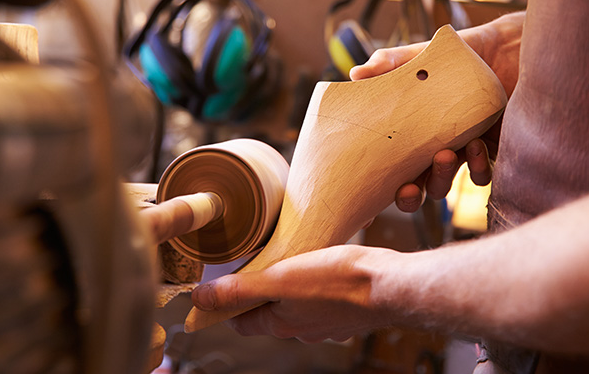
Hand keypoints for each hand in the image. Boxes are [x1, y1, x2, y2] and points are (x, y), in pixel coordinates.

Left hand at [192, 245, 398, 342]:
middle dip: (259, 293)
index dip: (228, 304)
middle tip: (255, 264)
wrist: (389, 284)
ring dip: (289, 288)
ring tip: (289, 260)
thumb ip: (240, 289)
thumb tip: (200, 299)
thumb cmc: (339, 281)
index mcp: (280, 323)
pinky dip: (315, 286)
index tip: (222, 285)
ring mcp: (327, 322)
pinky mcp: (347, 310)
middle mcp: (302, 329)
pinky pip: (322, 299)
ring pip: (297, 305)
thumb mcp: (280, 279)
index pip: (241, 320)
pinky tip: (321, 266)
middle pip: (268, 313)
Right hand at [351, 12, 523, 211]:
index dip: (374, 194)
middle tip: (406, 188)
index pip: (386, 171)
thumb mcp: (418, 57)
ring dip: (439, 179)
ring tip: (444, 154)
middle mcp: (429, 150)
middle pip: (412, 189)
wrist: (504, 47)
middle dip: (407, 197)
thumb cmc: (456, 55)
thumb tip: (356, 73)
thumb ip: (388, 64)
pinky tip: (475, 144)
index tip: (364, 211)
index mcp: (407, 135)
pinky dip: (477, 167)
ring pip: (442, 187)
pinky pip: (481, 175)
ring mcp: (458, 155)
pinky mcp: (489, 152)